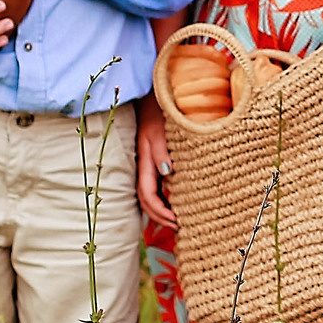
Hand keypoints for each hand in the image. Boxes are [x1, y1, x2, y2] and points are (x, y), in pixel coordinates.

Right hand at [136, 99, 177, 228]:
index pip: (147, 195)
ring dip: (160, 210)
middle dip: (160, 217)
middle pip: (146, 200)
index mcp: (144, 160)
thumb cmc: (159, 111)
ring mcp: (148, 163)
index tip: (176, 221)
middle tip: (179, 227)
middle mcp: (144, 165)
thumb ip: (161, 150)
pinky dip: (162, 197)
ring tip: (176, 220)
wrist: (155, 95)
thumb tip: (167, 172)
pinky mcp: (154, 158)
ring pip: (149, 194)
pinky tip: (173, 202)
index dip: (159, 212)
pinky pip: (155, 184)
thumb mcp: (160, 129)